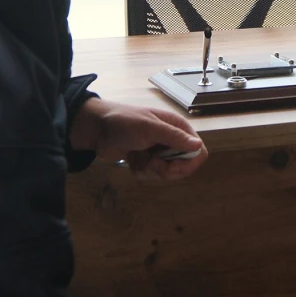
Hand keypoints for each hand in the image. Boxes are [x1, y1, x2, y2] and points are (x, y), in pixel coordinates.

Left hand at [70, 98, 209, 180]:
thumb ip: (174, 137)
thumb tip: (199, 146)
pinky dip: (141, 170)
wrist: (96, 128)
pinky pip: (153, 174)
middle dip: (167, 169)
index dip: (188, 164)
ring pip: (167, 172)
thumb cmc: (123, 122)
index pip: (198, 151)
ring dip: (151, 169)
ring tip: (138, 158)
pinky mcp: (147, 159)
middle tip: (151, 163)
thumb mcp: (149, 128)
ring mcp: (159, 150)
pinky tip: (132, 159)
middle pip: (184, 165)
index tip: (171, 167)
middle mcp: (172, 139)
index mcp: (177, 127)